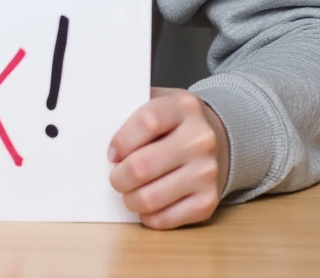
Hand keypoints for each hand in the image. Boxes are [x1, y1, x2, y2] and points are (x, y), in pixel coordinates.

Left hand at [108, 86, 228, 229]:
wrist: (220, 139)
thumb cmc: (176, 121)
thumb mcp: (160, 102)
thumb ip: (133, 110)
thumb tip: (99, 128)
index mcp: (183, 107)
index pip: (147, 122)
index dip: (122, 140)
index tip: (111, 153)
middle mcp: (200, 139)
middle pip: (142, 165)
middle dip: (119, 177)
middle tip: (115, 178)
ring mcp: (207, 172)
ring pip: (151, 197)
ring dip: (131, 199)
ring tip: (128, 192)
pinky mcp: (209, 201)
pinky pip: (167, 218)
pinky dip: (149, 216)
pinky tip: (147, 205)